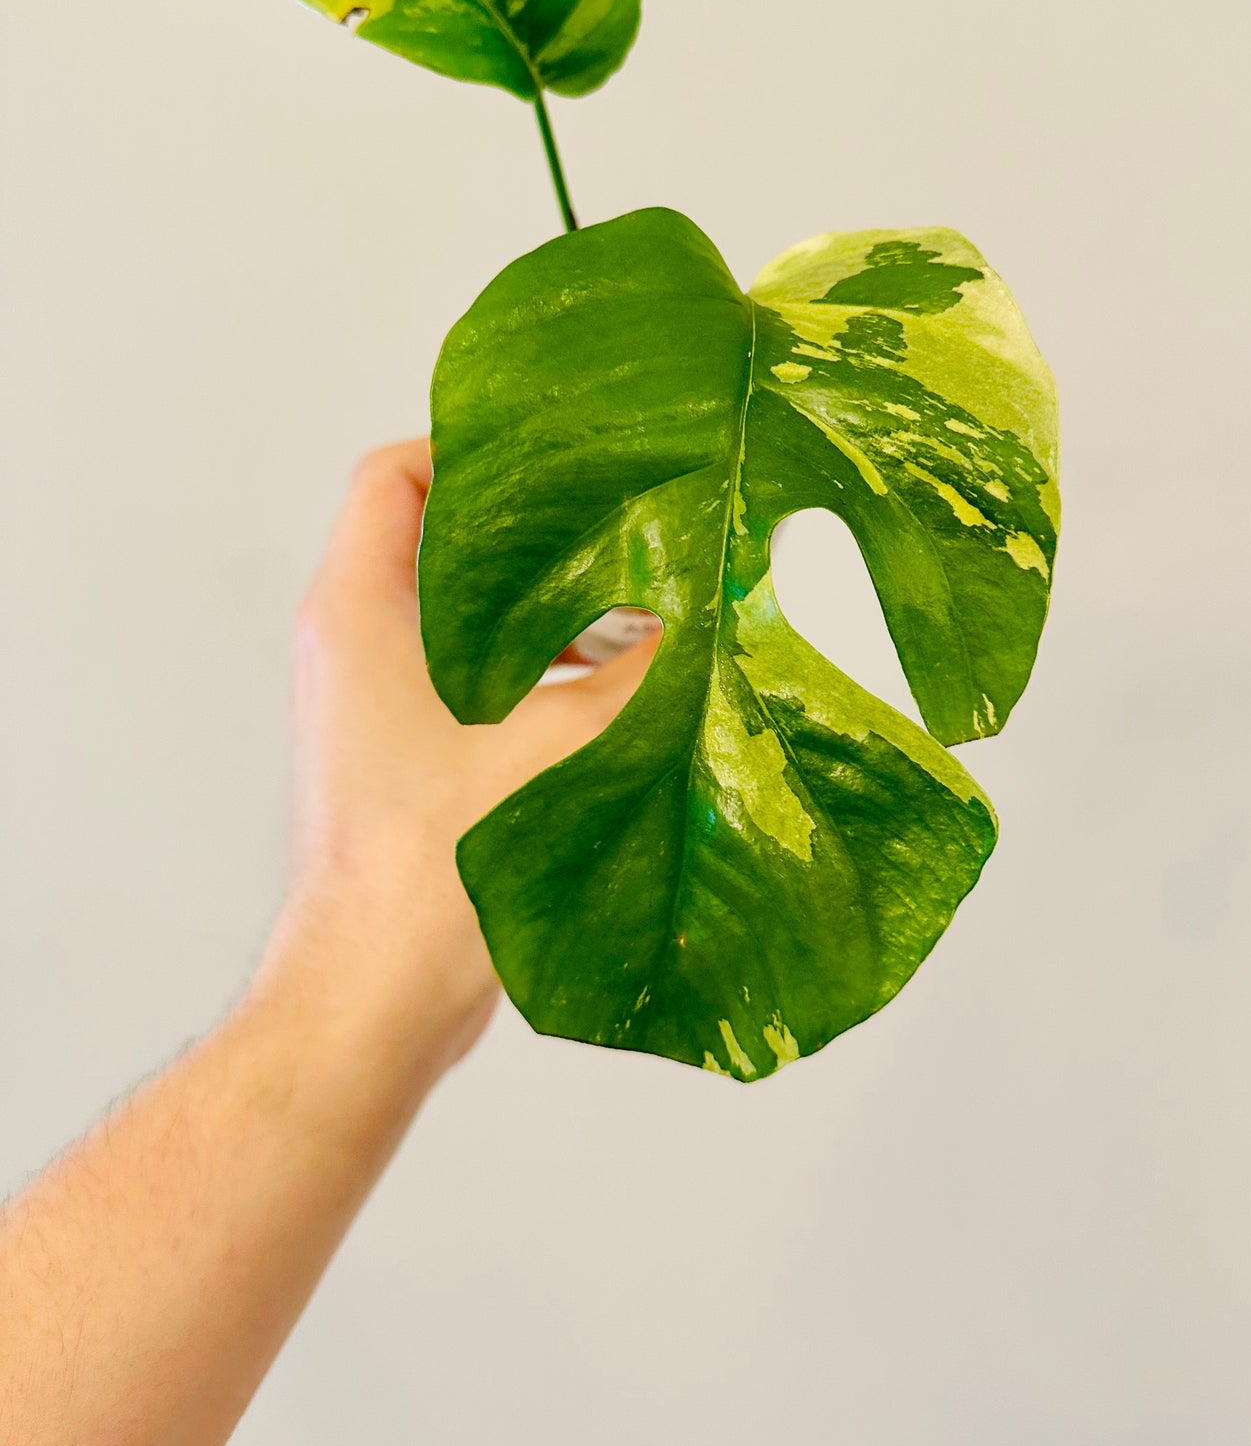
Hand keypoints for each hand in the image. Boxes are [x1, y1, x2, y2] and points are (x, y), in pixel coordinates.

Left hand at [254, 438, 657, 1080]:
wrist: (375, 995)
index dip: (473, 450)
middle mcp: (355, 643)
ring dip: (544, 602)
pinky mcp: (406, 749)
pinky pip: (472, 672)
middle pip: (437, 537)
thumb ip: (632, 674)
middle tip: (622, 520)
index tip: (561, 457)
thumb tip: (701, 618)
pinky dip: (536, 662)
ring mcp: (376, 699)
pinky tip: (614, 681)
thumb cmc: (432, 868)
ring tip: (635, 599)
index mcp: (359, 612)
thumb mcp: (555, 747)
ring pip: (462, 611)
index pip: (394, 476)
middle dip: (533, 528)